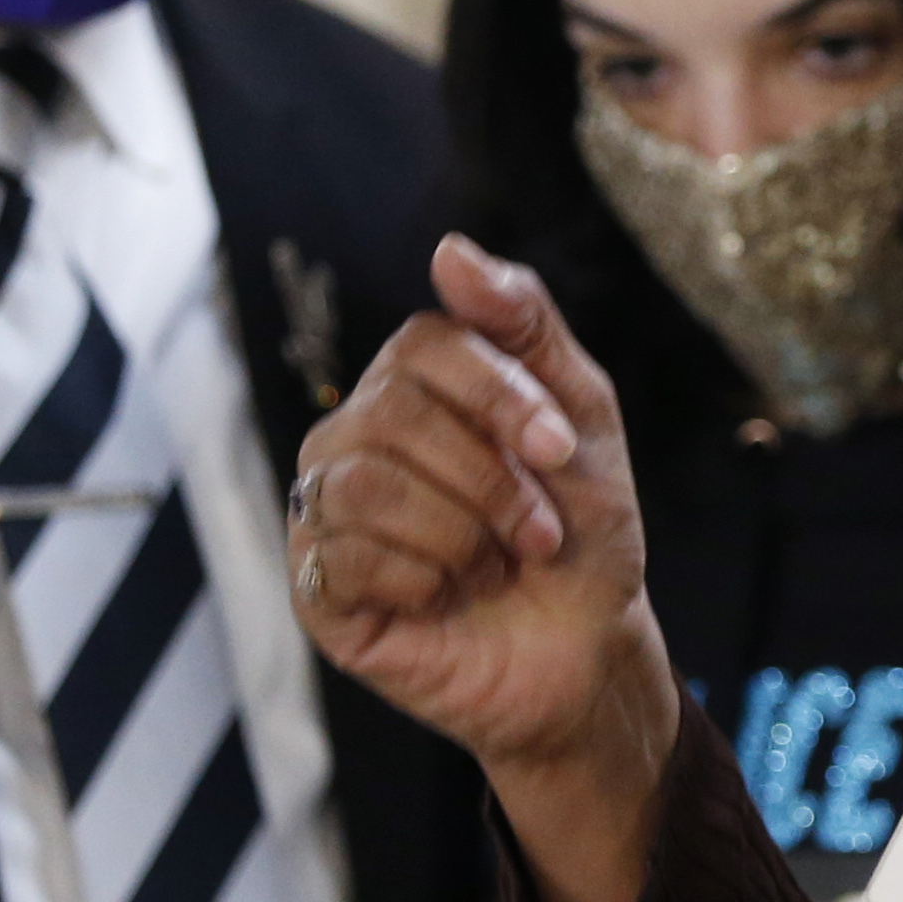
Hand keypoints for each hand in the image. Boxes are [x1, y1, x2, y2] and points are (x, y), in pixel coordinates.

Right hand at [291, 234, 675, 901]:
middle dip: (491, 477)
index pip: (427, 343)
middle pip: (394, 410)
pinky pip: (342, 554)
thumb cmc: (582, 532)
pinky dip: (420, 577)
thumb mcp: (581, 416)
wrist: (586, 652)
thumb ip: (524, 325)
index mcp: (415, 386)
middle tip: (542, 531)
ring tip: (498, 565)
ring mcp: (326, 511)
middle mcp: (355, 436)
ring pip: (365, 482)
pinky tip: (445, 596)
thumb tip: (448, 249)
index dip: (501, 395)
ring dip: (462, 531)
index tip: (563, 451)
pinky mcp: (316, 587)